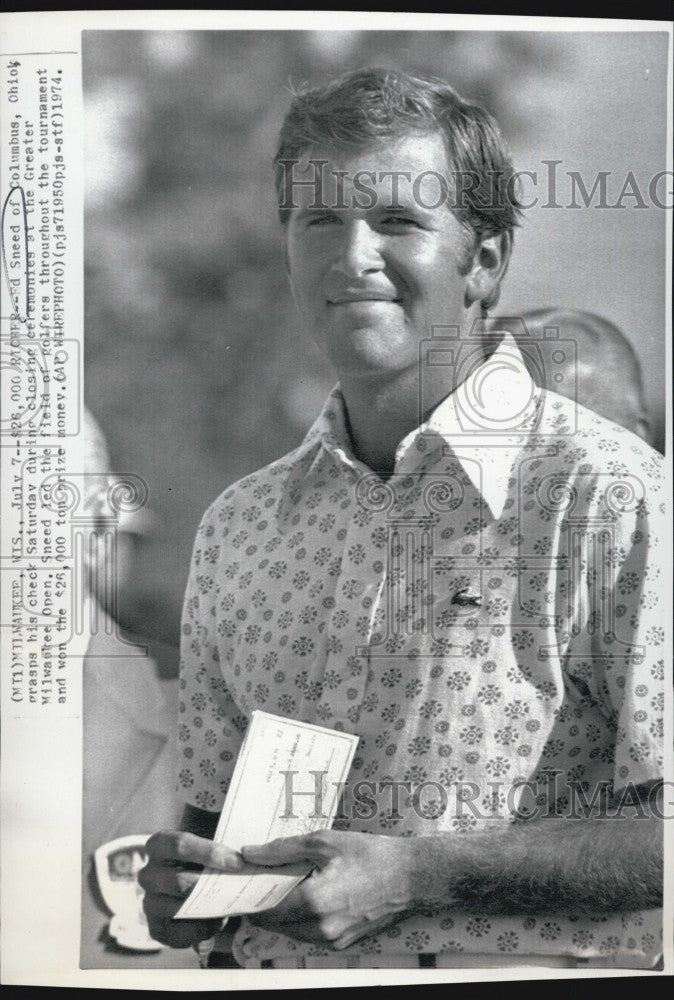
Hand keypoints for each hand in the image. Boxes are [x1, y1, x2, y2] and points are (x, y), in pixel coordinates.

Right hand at [138, 830, 243, 948]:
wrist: (196, 886)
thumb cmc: (206, 858)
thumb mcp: (209, 838)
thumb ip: (218, 832)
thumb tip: (239, 828)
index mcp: (160, 844)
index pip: (181, 845)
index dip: (210, 853)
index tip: (238, 861)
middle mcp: (148, 874)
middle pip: (180, 881)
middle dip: (212, 885)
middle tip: (240, 887)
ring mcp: (150, 902)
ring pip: (179, 908)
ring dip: (209, 908)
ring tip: (231, 904)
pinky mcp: (156, 928)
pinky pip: (179, 933)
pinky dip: (203, 929)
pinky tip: (219, 921)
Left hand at [241, 830, 415, 949]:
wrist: (411, 876)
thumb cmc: (372, 855)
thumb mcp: (325, 842)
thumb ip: (283, 849)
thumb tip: (252, 853)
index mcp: (315, 902)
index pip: (266, 909)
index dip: (251, 896)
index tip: (244, 882)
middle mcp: (322, 928)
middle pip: (276, 923)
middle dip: (267, 903)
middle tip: (264, 879)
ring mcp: (333, 939)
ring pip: (292, 931)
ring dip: (285, 912)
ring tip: (290, 883)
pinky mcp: (343, 943)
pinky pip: (311, 934)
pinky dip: (304, 918)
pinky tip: (312, 894)